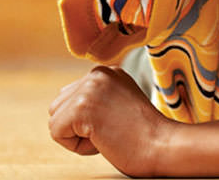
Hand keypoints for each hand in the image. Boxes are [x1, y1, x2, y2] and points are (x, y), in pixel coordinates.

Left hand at [48, 66, 173, 177]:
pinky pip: (57, 133)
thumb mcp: (119, 103)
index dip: (89, 121)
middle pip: (58, 106)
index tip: (117, 122)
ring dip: (77, 136)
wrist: (163, 146)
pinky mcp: (81, 108)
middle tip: (112, 130)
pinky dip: (77, 146)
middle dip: (79, 126)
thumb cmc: (146, 135)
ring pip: (55, 119)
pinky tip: (103, 139)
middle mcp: (96, 74)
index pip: (71, 97)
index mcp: (106, 71)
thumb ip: (97, 98)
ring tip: (108, 134)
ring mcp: (89, 88)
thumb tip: (69, 107)